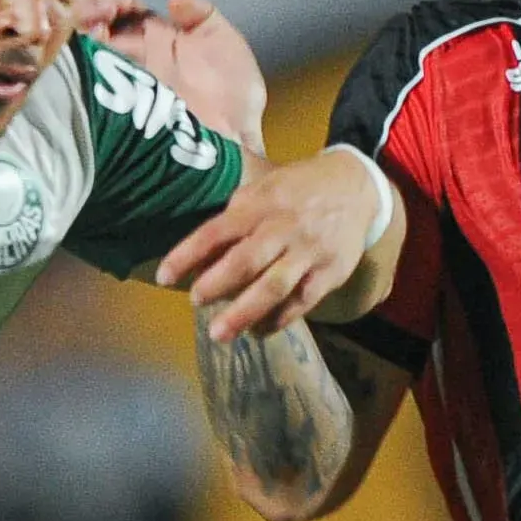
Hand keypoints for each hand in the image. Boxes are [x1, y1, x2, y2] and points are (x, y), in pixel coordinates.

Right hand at [79, 0, 266, 143]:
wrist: (233, 142)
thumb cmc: (234, 99)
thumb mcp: (224, 43)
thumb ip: (202, 15)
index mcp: (155, 34)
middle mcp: (131, 50)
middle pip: (97, 9)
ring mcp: (118, 72)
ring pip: (82, 31)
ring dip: (90, 10)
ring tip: (110, 8)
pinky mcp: (110, 94)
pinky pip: (80, 64)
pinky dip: (82, 41)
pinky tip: (98, 31)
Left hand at [159, 146, 382, 341]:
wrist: (357, 186)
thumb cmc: (297, 191)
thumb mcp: (263, 190)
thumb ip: (233, 221)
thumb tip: (198, 257)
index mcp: (260, 205)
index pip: (215, 231)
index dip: (187, 255)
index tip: (163, 277)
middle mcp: (283, 228)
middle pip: (246, 261)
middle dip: (216, 285)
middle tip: (194, 302)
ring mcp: (308, 252)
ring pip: (274, 286)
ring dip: (243, 313)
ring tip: (219, 333)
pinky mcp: (329, 273)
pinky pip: (301, 302)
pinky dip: (277, 320)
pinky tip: (257, 330)